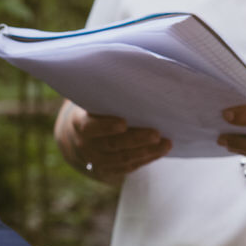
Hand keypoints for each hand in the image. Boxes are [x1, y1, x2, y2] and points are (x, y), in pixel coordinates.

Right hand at [55, 101, 170, 182]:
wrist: (80, 137)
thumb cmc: (94, 110)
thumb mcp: (92, 101)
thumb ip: (106, 95)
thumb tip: (135, 76)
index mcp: (80, 124)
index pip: (90, 127)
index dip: (106, 126)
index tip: (124, 123)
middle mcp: (86, 145)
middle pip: (112, 145)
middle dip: (136, 140)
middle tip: (156, 133)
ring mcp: (97, 160)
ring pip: (123, 159)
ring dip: (146, 152)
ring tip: (166, 144)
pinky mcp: (109, 170)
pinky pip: (128, 167)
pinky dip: (145, 159)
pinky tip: (159, 152)